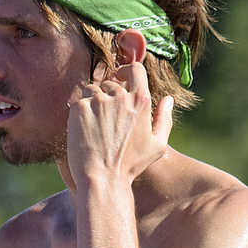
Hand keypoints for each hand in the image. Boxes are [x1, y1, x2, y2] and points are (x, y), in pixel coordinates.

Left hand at [66, 61, 173, 186]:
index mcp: (141, 101)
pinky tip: (84, 131)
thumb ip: (165, 119)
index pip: (135, 69)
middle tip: (105, 119)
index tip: (121, 77)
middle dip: (108, 95)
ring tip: (95, 127)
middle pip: (110, 83)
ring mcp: (98, 100)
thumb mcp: (157, 145)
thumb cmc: (131, 165)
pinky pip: (78, 101)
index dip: (127, 71)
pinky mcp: (79, 107)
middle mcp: (120, 96)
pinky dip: (79, 112)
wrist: (103, 178)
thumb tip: (168, 98)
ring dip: (92, 102)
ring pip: (92, 90)